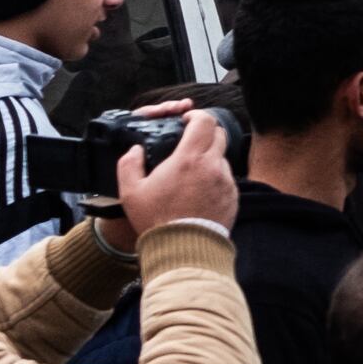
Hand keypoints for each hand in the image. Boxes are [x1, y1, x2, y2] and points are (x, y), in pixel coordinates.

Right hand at [116, 109, 241, 238]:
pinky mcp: (233, 198)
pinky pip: (227, 180)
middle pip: (219, 134)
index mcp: (189, 158)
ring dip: (210, 159)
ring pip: (222, 158)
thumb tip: (134, 149)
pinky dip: (215, 179)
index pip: (205, 121)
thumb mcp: (131, 191)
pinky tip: (199, 192)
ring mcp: (226, 182)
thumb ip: (129, 164)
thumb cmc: (156, 219)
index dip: (197, 115)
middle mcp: (213, 166)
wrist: (183, 249)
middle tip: (190, 141)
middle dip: (205, 132)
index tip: (187, 119)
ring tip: (191, 174)